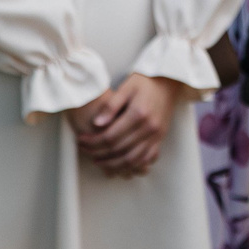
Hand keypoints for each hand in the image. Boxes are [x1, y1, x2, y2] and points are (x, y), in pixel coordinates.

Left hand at [69, 73, 187, 177]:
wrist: (167, 83)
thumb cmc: (144, 83)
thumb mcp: (126, 87)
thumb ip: (111, 105)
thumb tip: (96, 124)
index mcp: (138, 114)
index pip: (110, 136)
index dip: (93, 142)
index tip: (81, 140)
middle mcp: (149, 128)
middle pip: (119, 150)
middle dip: (98, 153)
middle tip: (85, 151)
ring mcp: (156, 136)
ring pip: (132, 160)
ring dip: (113, 165)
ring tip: (98, 161)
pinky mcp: (160, 140)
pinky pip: (146, 159)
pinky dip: (132, 166)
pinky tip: (119, 165)